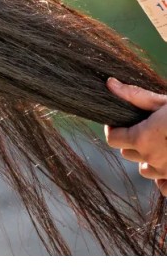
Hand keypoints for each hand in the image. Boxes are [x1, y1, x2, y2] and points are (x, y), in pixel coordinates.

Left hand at [104, 77, 166, 195]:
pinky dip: (163, 178)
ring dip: (147, 159)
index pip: (113, 138)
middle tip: (143, 128)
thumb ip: (135, 96)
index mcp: (142, 139)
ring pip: (145, 170)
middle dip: (131, 141)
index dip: (114, 128)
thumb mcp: (163, 102)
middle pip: (127, 153)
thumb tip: (110, 84)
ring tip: (159, 144)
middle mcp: (152, 159)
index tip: (119, 122)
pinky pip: (163, 187)